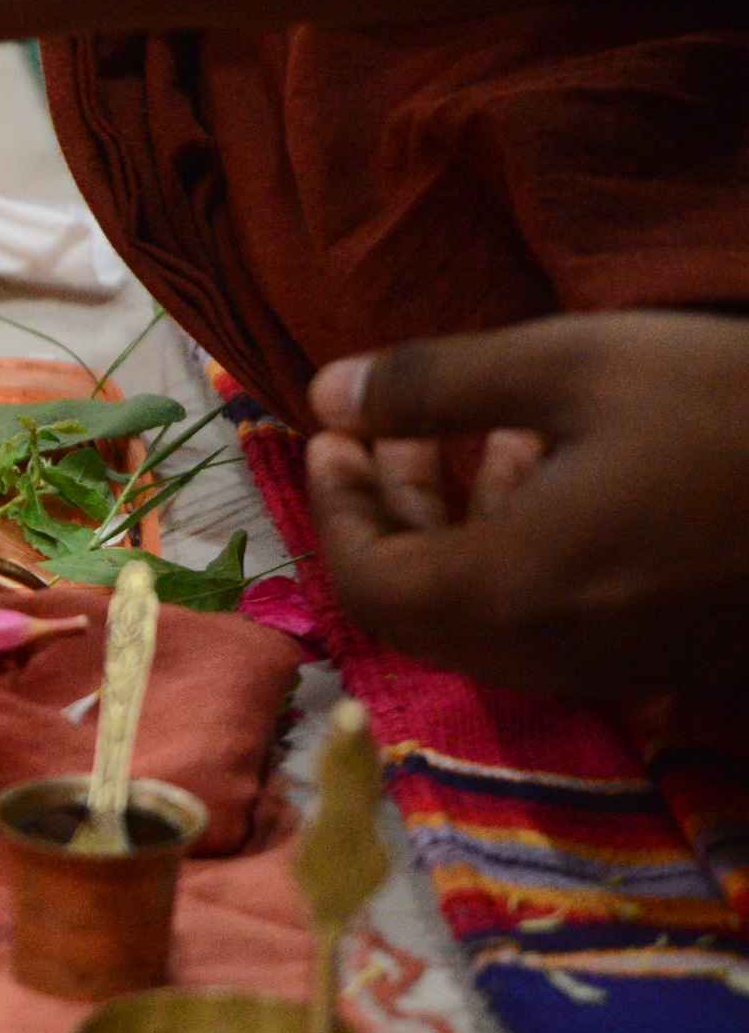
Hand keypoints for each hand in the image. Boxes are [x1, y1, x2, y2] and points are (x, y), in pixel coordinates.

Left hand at [306, 311, 748, 696]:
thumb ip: (436, 384)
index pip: (365, 581)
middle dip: (389, 512)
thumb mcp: (577, 365)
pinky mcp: (663, 658)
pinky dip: (521, 548)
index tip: (332, 431)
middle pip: (418, 605)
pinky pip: (553, 616)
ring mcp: (609, 666)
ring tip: (477, 431)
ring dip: (458, 524)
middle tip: (381, 430)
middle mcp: (545, 653)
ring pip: (485, 612)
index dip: (334, 506)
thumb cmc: (736, 410)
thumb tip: (324, 393)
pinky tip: (556, 463)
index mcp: (508, 592)